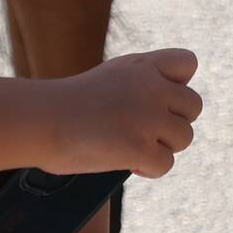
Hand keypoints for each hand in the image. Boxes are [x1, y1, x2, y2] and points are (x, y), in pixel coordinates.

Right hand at [32, 48, 202, 176]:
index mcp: (143, 65)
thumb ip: (141, 84)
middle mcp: (152, 87)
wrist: (38, 120)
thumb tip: (167, 108)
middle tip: (144, 132)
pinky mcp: (139, 147)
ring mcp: (148, 118)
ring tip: (133, 148)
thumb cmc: (66, 104)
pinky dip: (148, 169)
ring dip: (162, 147)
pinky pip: (165, 164)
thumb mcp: (110, 77)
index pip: (188, 63)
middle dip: (174, 122)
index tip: (156, 99)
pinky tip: (128, 165)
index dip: (179, 85)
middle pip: (193, 106)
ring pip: (184, 138)